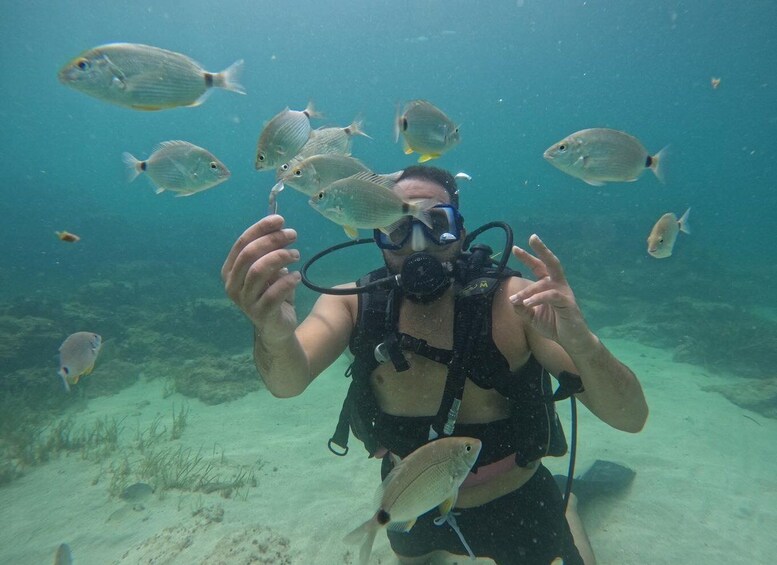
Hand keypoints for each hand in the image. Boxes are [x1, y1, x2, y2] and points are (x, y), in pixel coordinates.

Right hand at [221, 215, 300, 342]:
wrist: (276, 327)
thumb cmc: (271, 292)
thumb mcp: (270, 269)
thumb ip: (270, 250)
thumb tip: (279, 226)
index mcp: (230, 270)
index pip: (242, 243)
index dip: (260, 228)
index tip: (280, 219)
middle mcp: (232, 285)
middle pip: (249, 254)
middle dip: (272, 240)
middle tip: (292, 235)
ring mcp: (244, 301)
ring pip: (259, 271)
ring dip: (280, 257)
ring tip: (296, 254)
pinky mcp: (260, 314)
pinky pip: (274, 292)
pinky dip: (288, 280)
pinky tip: (297, 276)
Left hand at [509, 234, 595, 355]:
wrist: (572, 340)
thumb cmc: (553, 325)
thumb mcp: (531, 316)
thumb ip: (521, 308)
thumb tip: (512, 300)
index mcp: (550, 285)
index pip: (538, 267)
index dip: (528, 257)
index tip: (515, 248)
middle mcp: (558, 285)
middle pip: (551, 263)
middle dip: (542, 250)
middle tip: (532, 238)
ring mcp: (564, 293)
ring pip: (546, 283)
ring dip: (528, 291)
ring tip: (516, 299)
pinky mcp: (568, 303)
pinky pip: (552, 296)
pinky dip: (538, 298)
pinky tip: (528, 303)